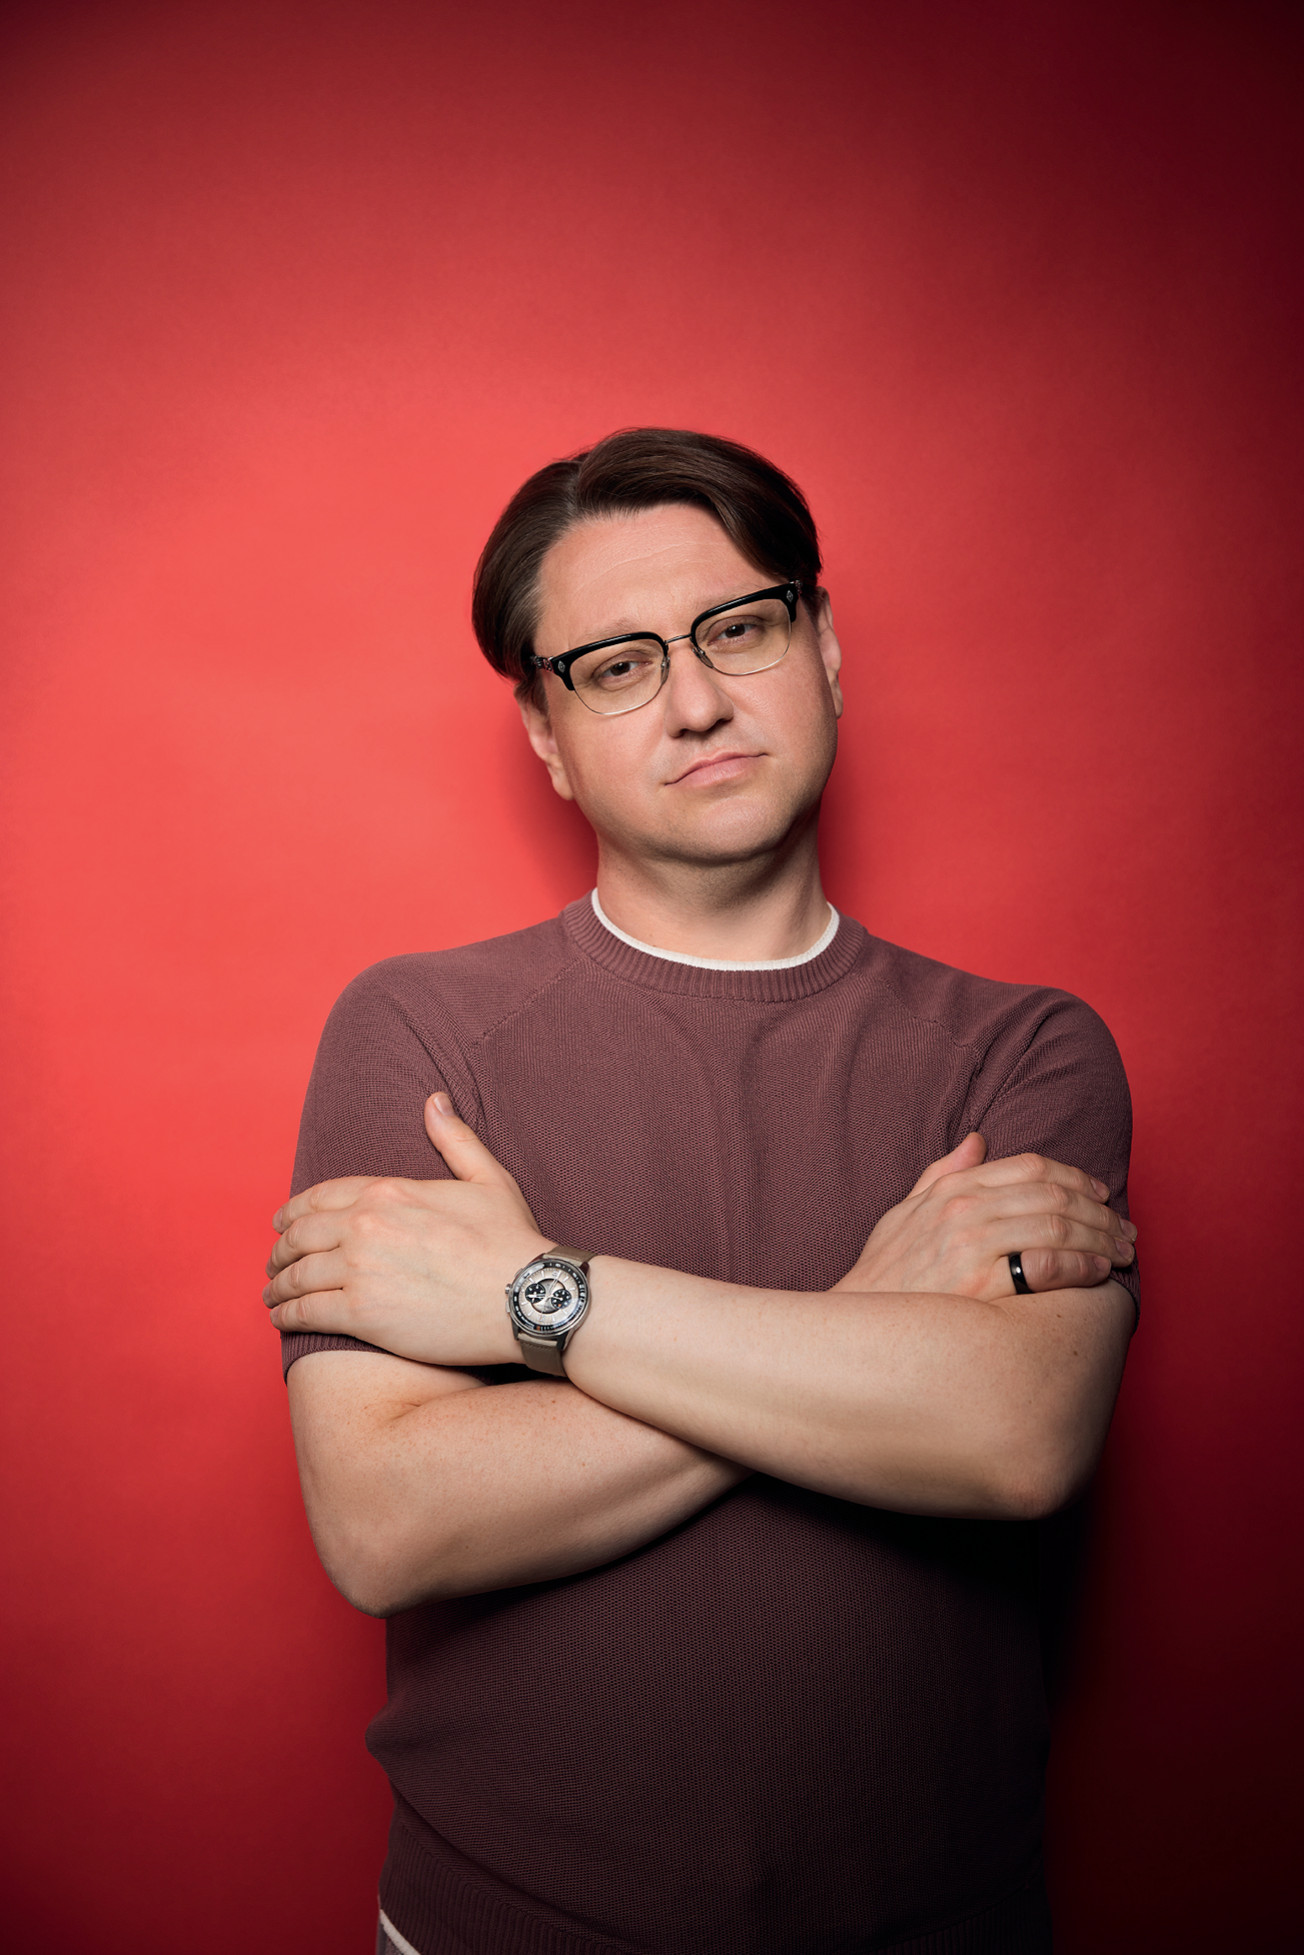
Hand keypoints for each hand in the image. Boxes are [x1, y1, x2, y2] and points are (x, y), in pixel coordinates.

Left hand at [263, 1094, 549, 1363]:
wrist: (526, 1296)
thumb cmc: (511, 1240)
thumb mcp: (488, 1179)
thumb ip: (454, 1139)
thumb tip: (434, 1100)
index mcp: (389, 1191)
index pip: (322, 1197)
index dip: (295, 1210)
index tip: (282, 1222)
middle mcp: (366, 1227)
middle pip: (301, 1235)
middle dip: (281, 1248)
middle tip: (272, 1261)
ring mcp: (360, 1271)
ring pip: (297, 1275)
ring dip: (277, 1285)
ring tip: (271, 1295)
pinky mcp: (362, 1314)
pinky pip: (306, 1312)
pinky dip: (286, 1315)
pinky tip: (280, 1319)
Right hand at [833, 1133, 1135, 1302]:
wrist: (858, 1323)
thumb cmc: (884, 1272)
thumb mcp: (903, 1212)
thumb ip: (942, 1173)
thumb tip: (978, 1138)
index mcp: (952, 1189)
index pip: (1031, 1166)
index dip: (1075, 1176)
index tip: (1100, 1194)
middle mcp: (965, 1210)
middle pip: (1054, 1195)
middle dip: (1099, 1210)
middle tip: (1125, 1229)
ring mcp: (973, 1246)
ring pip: (1059, 1226)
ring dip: (1101, 1237)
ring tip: (1122, 1252)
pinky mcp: (982, 1286)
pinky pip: (1048, 1266)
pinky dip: (1082, 1265)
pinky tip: (1099, 1273)